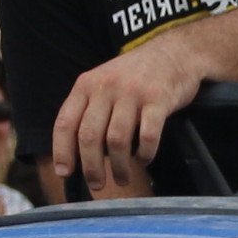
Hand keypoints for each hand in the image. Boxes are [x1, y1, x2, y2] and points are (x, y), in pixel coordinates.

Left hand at [56, 37, 211, 198]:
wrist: (175, 52)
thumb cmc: (136, 76)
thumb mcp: (104, 82)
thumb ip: (89, 109)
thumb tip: (77, 153)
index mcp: (87, 85)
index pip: (65, 123)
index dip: (62, 151)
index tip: (66, 173)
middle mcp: (106, 87)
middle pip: (89, 136)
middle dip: (91, 167)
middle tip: (97, 184)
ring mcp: (133, 93)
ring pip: (117, 140)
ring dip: (119, 167)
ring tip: (122, 178)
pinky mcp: (159, 99)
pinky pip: (147, 136)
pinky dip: (144, 154)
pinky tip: (144, 159)